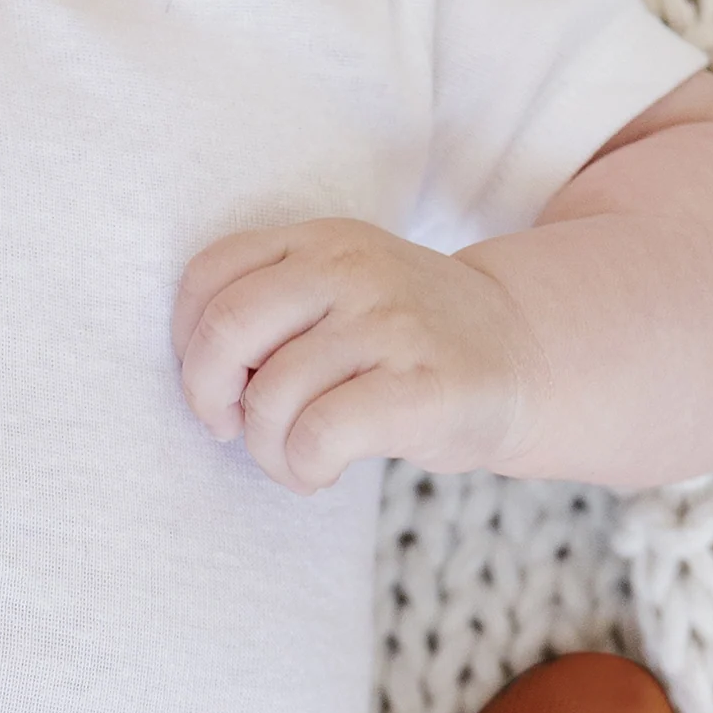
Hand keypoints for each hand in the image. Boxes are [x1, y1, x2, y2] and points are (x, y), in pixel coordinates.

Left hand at [174, 220, 536, 492]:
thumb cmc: (405, 342)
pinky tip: (321, 471)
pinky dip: (303, 468)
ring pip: (271, 395)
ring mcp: (390, 323)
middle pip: (227, 329)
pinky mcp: (422, 385)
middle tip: (233, 427)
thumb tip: (206, 387)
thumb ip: (272, 311)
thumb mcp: (339, 294)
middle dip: (208, 396)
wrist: (525, 356)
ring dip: (266, 450)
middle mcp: (352, 268)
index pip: (209, 274)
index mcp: (320, 241)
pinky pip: (319, 435)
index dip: (187, 341)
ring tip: (295, 458)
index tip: (216, 382)